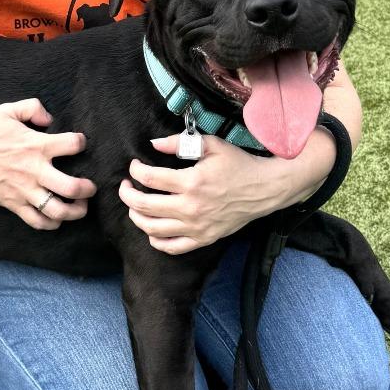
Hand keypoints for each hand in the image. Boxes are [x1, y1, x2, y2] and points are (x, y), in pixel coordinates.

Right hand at [0, 98, 95, 230]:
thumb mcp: (7, 110)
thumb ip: (32, 107)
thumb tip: (50, 118)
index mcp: (36, 145)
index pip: (73, 144)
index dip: (81, 142)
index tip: (79, 143)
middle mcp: (34, 171)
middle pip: (72, 187)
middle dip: (87, 189)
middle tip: (90, 187)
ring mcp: (24, 191)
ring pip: (58, 210)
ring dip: (75, 211)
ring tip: (81, 207)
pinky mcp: (13, 204)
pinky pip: (37, 221)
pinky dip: (50, 224)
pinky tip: (56, 219)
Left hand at [118, 135, 311, 254]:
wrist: (264, 189)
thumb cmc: (238, 165)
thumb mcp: (212, 145)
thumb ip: (180, 142)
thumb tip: (154, 144)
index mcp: (192, 182)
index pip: (149, 179)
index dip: (135, 171)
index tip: (134, 166)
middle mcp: (191, 207)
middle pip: (144, 205)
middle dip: (127, 194)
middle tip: (126, 186)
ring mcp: (196, 227)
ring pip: (153, 229)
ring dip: (136, 217)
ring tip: (134, 206)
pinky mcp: (203, 238)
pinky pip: (172, 247)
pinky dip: (156, 241)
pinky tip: (152, 230)